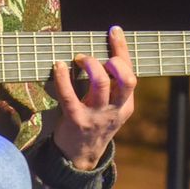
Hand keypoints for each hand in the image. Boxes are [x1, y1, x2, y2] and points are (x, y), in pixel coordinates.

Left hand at [51, 26, 135, 169]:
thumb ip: (112, 88)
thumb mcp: (111, 109)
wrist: (80, 157)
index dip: (122, 50)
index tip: (114, 31)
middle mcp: (114, 110)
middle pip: (125, 80)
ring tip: (79, 58)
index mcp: (125, 105)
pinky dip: (63, 77)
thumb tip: (103, 53)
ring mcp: (96, 115)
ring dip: (90, 64)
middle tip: (98, 56)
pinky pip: (69, 94)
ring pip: (100, 83)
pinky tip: (58, 66)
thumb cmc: (94, 125)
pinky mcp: (75, 120)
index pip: (131, 75)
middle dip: (114, 60)